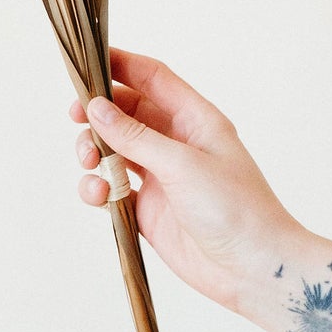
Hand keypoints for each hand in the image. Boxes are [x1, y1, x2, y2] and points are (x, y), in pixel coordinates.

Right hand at [68, 48, 303, 313]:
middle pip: (126, 112)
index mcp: (194, 119)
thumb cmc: (236, 209)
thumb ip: (135, 137)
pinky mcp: (150, 210)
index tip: (86, 59)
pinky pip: (113, 189)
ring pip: (115, 149)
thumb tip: (96, 108)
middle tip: (76, 116)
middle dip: (98, 112)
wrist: (256, 272)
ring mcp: (162, 177)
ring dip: (94, 150)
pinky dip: (98, 188)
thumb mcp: (183, 165)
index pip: (152, 78)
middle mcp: (175, 143)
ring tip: (89, 161)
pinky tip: (99, 194)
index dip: (120, 64)